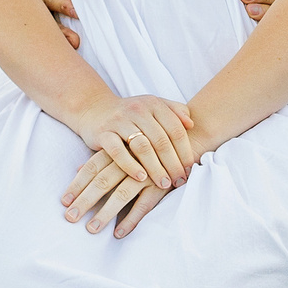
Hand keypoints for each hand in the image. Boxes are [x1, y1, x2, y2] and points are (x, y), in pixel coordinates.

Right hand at [25, 0, 79, 50]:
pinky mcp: (39, 20)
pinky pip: (46, 33)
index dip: (59, 3)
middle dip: (58, 31)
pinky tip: (69, 50)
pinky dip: (56, 42)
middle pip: (40, 20)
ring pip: (43, 29)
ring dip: (59, 38)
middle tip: (75, 41)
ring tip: (75, 45)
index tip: (75, 11)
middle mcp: (26, 1)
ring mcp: (32, 12)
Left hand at [62, 152, 170, 236]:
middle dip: (85, 200)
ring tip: (91, 229)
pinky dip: (131, 219)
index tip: (64, 201)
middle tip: (70, 217)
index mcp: (119, 150)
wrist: (187, 138)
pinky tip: (118, 233)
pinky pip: (144, 205)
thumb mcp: (126, 146)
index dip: (77, 184)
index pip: (92, 167)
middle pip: (102, 182)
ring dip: (105, 213)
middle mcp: (130, 161)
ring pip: (121, 194)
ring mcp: (147, 173)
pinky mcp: (161, 185)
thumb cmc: (151, 144)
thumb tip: (77, 169)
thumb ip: (103, 158)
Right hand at [73, 94, 195, 190]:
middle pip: (161, 140)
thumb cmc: (132, 114)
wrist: (95, 110)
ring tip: (164, 183)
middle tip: (180, 181)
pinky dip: (130, 166)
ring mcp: (119, 121)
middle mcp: (137, 109)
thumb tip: (191, 124)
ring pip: (142, 147)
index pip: (175, 129)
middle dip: (173, 163)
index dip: (185, 151)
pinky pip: (118, 152)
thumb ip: (175, 111)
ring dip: (155, 168)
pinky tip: (140, 178)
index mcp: (154, 104)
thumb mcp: (153, 107)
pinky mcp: (103, 133)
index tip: (190, 169)